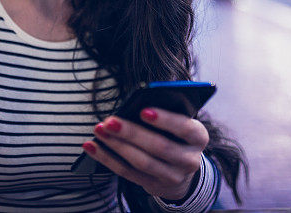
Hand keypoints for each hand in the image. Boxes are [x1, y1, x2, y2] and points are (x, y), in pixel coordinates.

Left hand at [84, 108, 208, 200]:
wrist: (180, 170)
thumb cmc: (175, 135)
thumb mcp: (178, 123)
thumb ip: (164, 113)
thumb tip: (135, 104)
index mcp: (198, 137)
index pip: (184, 128)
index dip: (165, 120)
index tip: (143, 110)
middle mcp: (189, 160)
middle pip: (159, 147)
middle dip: (132, 133)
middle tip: (110, 120)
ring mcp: (172, 176)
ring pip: (141, 162)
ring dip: (116, 145)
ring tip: (99, 130)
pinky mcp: (153, 185)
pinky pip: (127, 172)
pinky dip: (106, 158)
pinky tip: (92, 146)